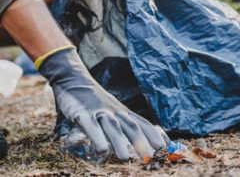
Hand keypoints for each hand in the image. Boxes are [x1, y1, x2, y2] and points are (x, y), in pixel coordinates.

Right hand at [38, 46, 168, 159]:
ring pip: (112, 127)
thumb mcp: (111, 111)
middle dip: (141, 142)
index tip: (165, 148)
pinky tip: (101, 150)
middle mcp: (115, 112)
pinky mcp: (82, 113)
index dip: (153, 136)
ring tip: (125, 159)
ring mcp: (99, 112)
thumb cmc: (94, 100)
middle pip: (131, 127)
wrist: (74, 79)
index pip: (142, 124)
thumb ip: (121, 125)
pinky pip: (90, 126)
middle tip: (150, 157)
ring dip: (120, 142)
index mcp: (123, 112)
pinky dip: (97, 137)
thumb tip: (131, 142)